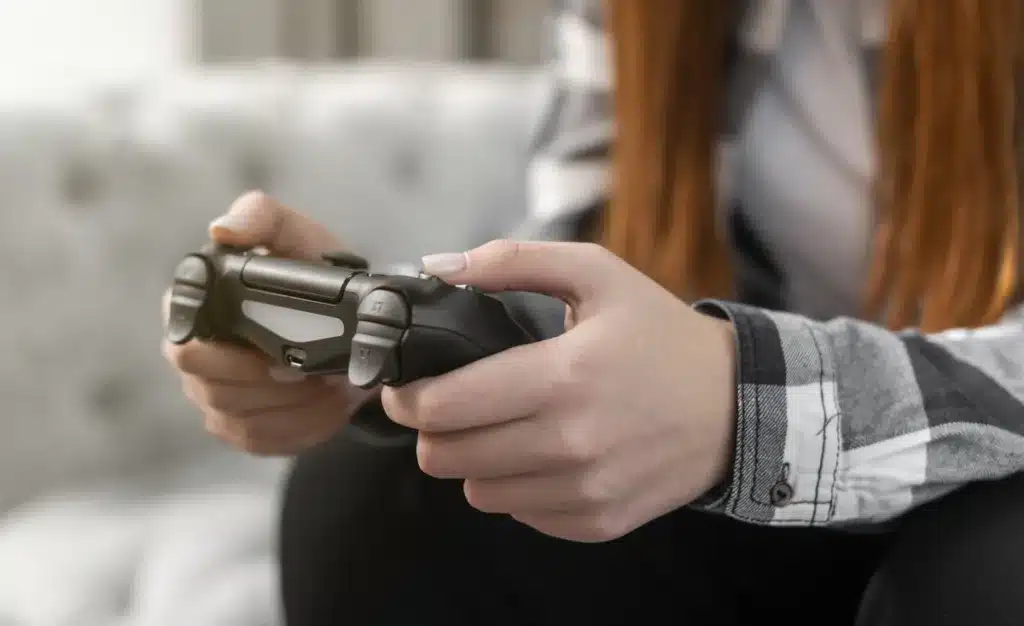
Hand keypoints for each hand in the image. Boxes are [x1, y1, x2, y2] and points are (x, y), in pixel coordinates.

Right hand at [162, 191, 374, 455]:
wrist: (354, 319)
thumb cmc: (313, 271)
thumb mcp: (296, 235)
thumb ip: (262, 218)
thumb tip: (223, 229)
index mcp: (194, 307)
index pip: (185, 346)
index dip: (230, 359)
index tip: (281, 356)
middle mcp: (194, 356)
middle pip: (213, 390)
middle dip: (271, 386)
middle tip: (316, 371)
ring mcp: (213, 397)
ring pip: (240, 420)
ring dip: (294, 407)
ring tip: (330, 384)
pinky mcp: (242, 429)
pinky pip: (261, 442)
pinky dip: (302, 427)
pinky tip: (329, 404)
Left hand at [382, 240, 736, 542]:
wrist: (736, 405)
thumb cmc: (659, 335)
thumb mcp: (597, 274)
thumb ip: (513, 261)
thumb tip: (438, 266)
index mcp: (563, 376)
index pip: (444, 406)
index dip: (407, 396)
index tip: (405, 385)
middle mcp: (570, 443)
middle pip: (446, 457)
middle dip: (434, 429)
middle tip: (452, 405)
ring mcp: (584, 490)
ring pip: (476, 492)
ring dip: (475, 461)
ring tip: (503, 427)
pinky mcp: (597, 522)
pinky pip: (520, 514)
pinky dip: (518, 487)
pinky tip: (543, 454)